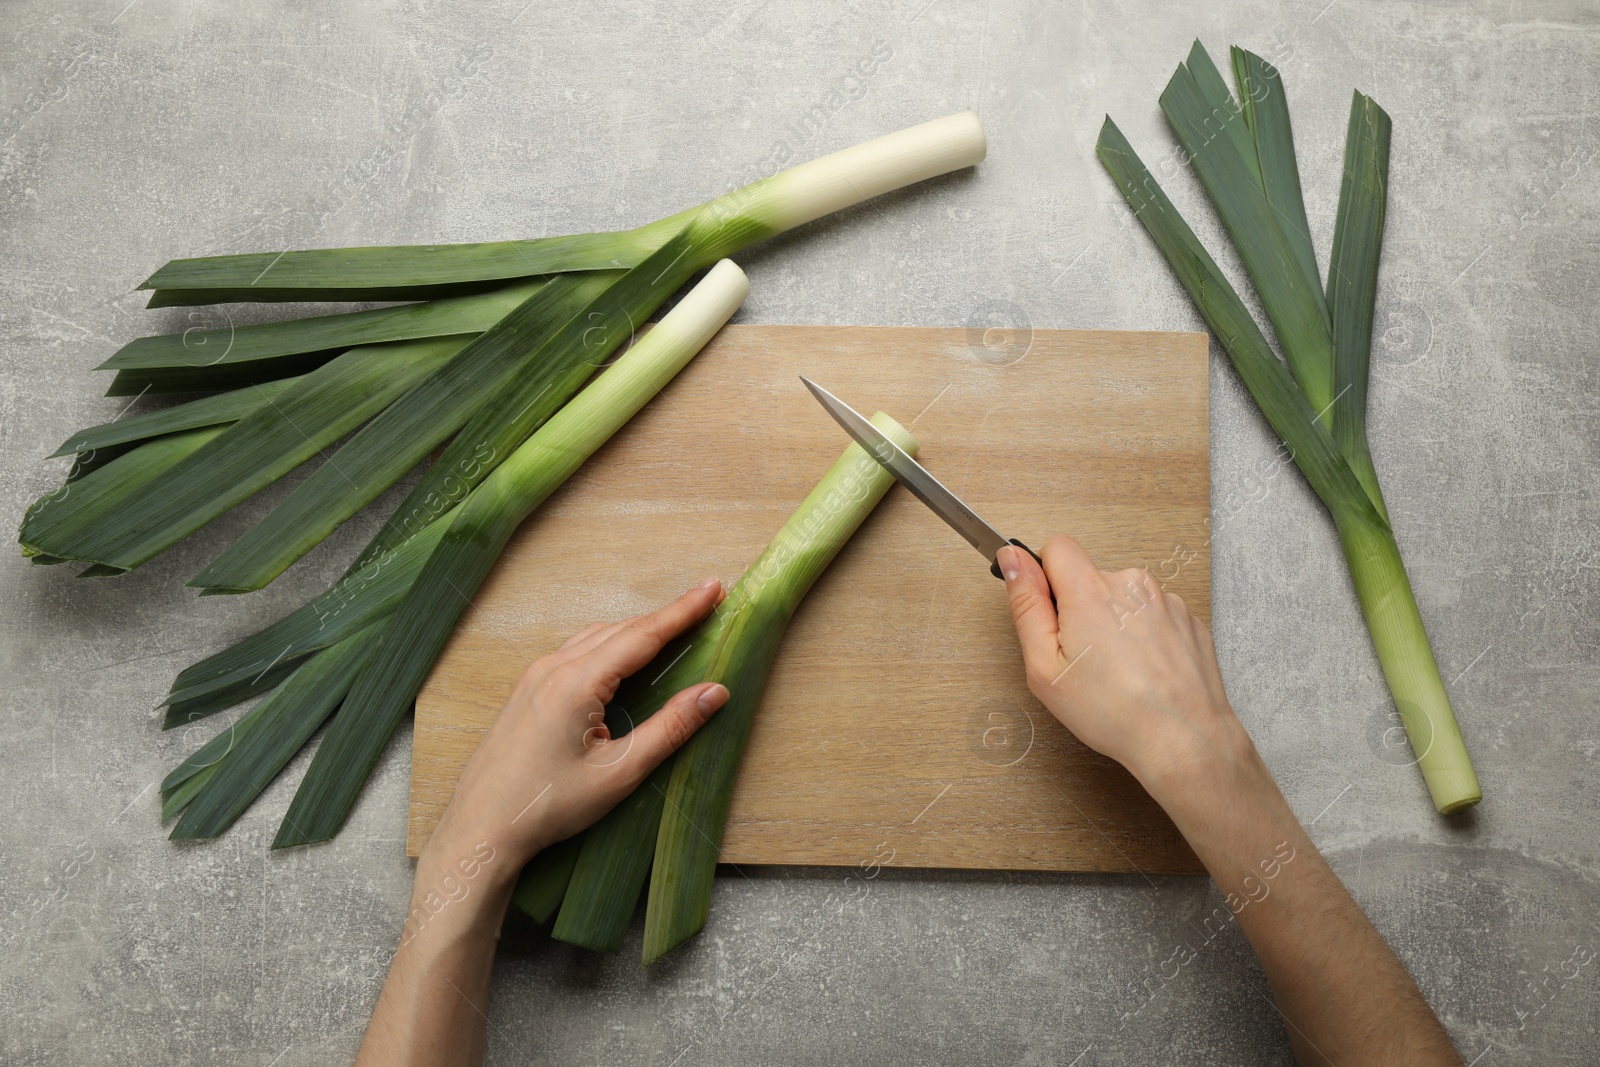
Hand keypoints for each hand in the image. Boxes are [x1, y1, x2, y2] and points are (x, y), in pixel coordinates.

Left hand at [421, 577, 730, 881]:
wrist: (481, 828)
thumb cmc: (549, 806)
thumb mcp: (619, 772)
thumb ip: (670, 728)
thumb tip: (715, 692)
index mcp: (577, 683)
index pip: (643, 635)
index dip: (683, 611)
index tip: (714, 588)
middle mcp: (553, 668)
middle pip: (620, 630)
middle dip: (665, 616)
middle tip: (704, 602)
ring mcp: (535, 677)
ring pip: (595, 638)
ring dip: (636, 629)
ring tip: (672, 626)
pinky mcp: (526, 691)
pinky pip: (575, 652)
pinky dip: (609, 644)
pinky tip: (622, 656)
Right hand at [997, 535, 1249, 796]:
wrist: (1183, 739)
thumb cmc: (1115, 712)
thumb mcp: (1044, 667)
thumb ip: (1026, 604)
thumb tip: (1013, 559)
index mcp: (1091, 591)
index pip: (1057, 548)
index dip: (1045, 576)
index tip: (1047, 609)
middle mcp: (1132, 585)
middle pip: (1090, 577)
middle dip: (1079, 609)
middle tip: (1081, 658)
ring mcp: (1165, 601)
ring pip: (1122, 599)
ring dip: (1113, 624)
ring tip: (1117, 670)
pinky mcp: (1187, 619)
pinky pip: (1151, 615)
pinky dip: (1143, 637)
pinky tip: (1142, 671)